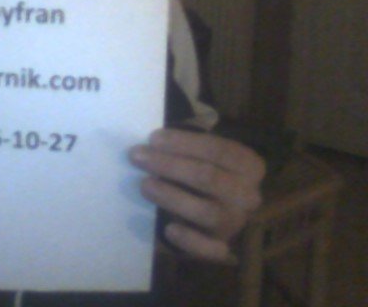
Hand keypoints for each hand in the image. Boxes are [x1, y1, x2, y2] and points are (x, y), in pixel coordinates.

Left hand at [130, 129, 265, 261]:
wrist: (207, 209)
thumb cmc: (199, 170)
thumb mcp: (198, 151)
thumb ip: (185, 141)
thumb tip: (158, 136)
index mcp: (248, 165)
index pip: (218, 150)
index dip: (184, 143)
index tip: (153, 138)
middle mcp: (248, 195)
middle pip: (209, 178)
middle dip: (169, 165)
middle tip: (137, 157)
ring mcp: (236, 223)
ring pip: (208, 212)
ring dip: (173, 196)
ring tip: (145, 184)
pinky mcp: (220, 247)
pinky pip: (210, 249)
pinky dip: (190, 240)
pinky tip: (169, 229)